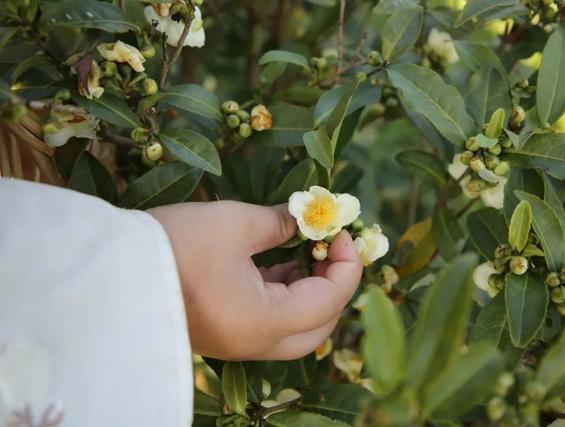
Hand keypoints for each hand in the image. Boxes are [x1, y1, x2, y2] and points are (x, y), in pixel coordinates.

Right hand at [148, 201, 362, 359]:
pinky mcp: (224, 333)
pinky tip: (281, 262)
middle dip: (334, 285)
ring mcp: (238, 342)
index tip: (342, 230)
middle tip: (332, 247)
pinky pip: (270, 322)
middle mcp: (256, 343)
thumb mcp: (235, 223)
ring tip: (307, 248)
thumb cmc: (175, 245)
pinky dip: (284, 295)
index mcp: (265, 321)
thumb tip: (306, 216)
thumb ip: (280, 222)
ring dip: (310, 290)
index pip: (330, 300)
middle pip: (319, 325)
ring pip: (296, 327)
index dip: (346, 264)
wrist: (109, 273)